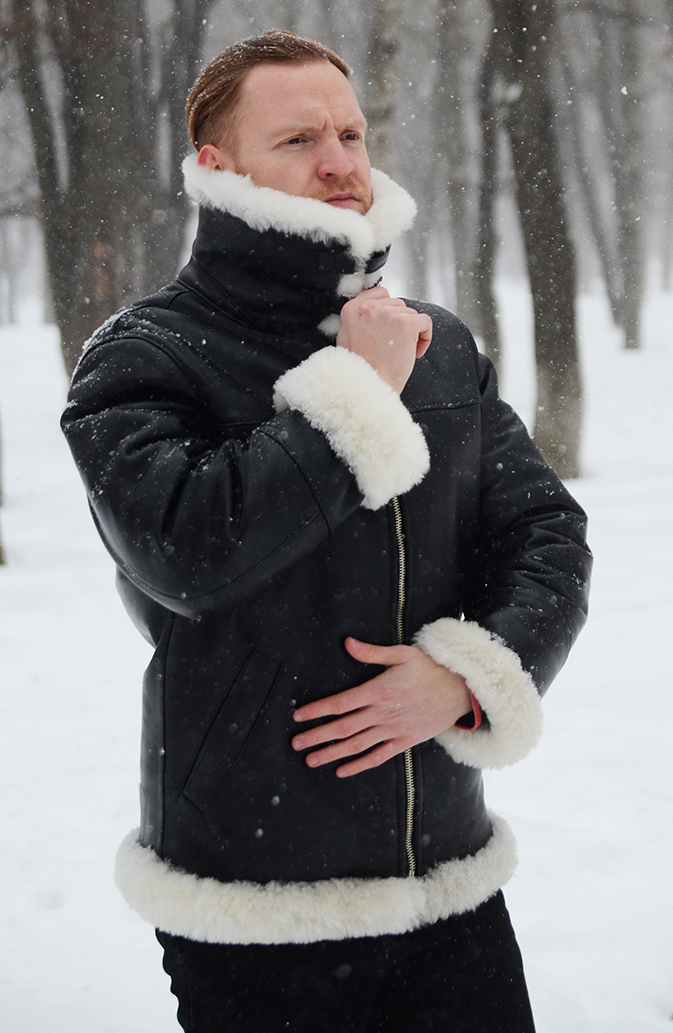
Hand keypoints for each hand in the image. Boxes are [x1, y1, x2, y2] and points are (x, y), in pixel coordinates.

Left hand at [291, 637, 470, 777]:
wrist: (460, 691)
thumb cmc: (430, 669)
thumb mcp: (403, 654)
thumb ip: (372, 652)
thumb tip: (347, 643)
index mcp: (379, 690)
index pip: (341, 703)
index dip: (318, 710)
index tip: (298, 715)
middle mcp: (383, 713)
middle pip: (343, 727)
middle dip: (317, 736)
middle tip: (296, 743)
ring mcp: (393, 730)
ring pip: (356, 745)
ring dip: (332, 754)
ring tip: (311, 759)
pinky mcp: (404, 741)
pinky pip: (378, 756)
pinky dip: (359, 765)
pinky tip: (342, 770)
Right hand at [336, 286, 432, 393]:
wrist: (367, 387)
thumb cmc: (359, 370)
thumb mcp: (347, 337)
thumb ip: (359, 320)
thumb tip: (375, 312)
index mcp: (352, 309)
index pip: (380, 293)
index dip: (389, 311)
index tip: (389, 328)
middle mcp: (369, 307)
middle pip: (398, 304)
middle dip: (399, 323)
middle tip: (394, 346)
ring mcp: (388, 314)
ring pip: (412, 313)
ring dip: (411, 332)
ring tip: (401, 352)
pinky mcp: (406, 323)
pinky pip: (426, 321)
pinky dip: (425, 338)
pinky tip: (414, 352)